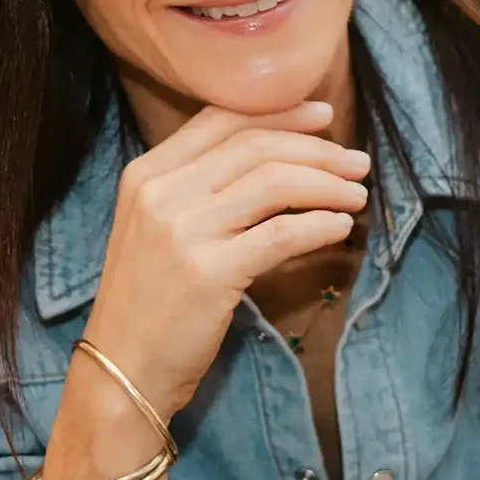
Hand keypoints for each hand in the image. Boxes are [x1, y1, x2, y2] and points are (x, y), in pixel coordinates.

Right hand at [83, 97, 368, 419]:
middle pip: (256, 145)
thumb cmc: (149, 301)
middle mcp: (161, 192)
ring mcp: (183, 230)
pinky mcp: (210, 271)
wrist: (122, 368)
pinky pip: (282, 233)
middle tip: (357, 162)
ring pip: (275, 182)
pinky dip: (320, 225)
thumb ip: (199, 188)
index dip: (280, 111)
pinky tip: (338, 228)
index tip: (323, 115)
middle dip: (317, 149)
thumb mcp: (158, 228)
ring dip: (328, 184)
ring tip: (357, 194)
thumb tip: (274, 155)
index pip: (222, 119)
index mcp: (146, 172)